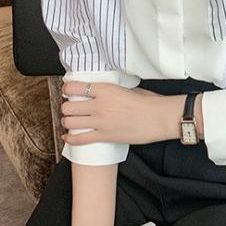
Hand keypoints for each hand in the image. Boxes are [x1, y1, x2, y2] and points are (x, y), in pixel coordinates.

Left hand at [60, 82, 185, 146]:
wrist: (158, 118)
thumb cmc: (148, 103)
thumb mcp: (128, 88)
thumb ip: (112, 90)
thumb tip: (104, 92)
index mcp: (104, 89)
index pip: (74, 87)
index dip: (67, 89)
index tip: (68, 91)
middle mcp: (98, 105)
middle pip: (68, 106)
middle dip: (67, 107)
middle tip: (70, 108)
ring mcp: (100, 122)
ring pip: (70, 122)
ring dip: (68, 122)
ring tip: (71, 121)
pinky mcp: (104, 136)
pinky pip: (80, 139)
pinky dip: (70, 139)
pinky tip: (68, 137)